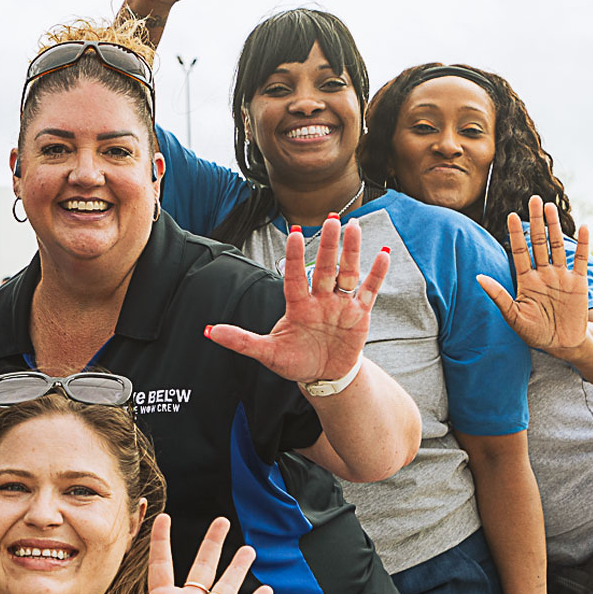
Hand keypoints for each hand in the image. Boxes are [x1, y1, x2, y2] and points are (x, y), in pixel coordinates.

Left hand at [206, 217, 388, 384]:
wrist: (323, 375)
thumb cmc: (294, 361)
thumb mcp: (267, 353)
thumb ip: (242, 341)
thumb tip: (209, 331)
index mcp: (297, 305)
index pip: (294, 277)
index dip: (293, 257)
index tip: (293, 233)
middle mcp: (319, 299)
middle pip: (324, 268)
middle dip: (327, 245)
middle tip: (331, 218)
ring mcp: (340, 305)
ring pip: (347, 273)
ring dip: (350, 251)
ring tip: (353, 226)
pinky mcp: (359, 315)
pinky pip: (369, 291)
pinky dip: (377, 274)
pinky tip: (383, 253)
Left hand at [478, 197, 589, 357]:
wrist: (562, 344)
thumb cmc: (535, 333)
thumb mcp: (514, 317)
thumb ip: (499, 296)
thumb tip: (478, 278)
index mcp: (526, 280)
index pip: (519, 252)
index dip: (515, 234)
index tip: (509, 216)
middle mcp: (543, 274)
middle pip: (539, 242)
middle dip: (536, 222)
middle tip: (533, 199)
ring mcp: (561, 276)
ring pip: (557, 246)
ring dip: (555, 227)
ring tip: (550, 207)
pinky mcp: (578, 283)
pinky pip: (581, 260)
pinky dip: (583, 245)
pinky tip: (584, 228)